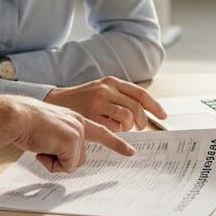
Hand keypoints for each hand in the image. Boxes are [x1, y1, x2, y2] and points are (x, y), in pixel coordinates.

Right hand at [10, 97, 136, 171]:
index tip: (131, 152)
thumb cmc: (25, 123)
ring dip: (55, 161)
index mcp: (75, 118)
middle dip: (61, 160)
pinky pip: (65, 166)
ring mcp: (77, 131)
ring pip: (73, 163)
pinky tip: (42, 149)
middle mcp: (80, 123)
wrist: (16, 116)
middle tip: (44, 149)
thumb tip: (68, 159)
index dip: (116, 143)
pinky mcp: (72, 141)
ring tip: (42, 146)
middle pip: (80, 157)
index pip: (101, 131)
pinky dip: (52, 164)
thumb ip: (62, 140)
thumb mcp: (49, 131)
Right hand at [44, 76, 167, 131]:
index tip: (163, 116)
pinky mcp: (91, 116)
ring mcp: (98, 102)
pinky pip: (113, 128)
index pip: (140, 93)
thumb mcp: (99, 91)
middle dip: (143, 121)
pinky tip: (107, 131)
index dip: (154, 106)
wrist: (53, 104)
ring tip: (121, 130)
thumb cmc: (79, 101)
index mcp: (111, 82)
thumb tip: (142, 113)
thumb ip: (118, 98)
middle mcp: (106, 89)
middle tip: (140, 128)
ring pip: (127, 118)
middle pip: (136, 107)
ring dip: (128, 128)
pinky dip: (115, 133)